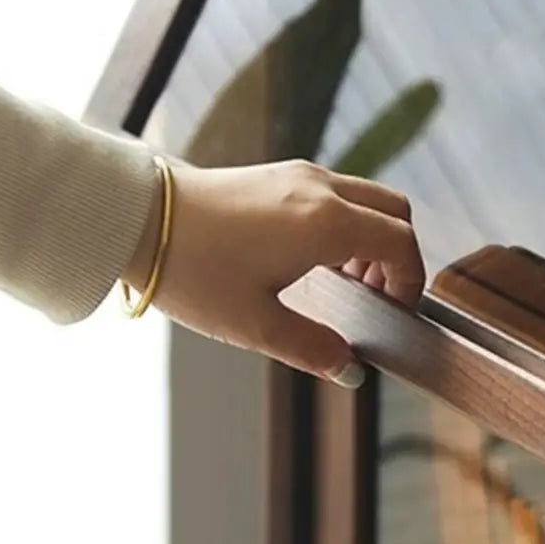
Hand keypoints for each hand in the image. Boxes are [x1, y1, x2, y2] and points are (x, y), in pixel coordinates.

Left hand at [126, 159, 423, 385]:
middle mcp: (321, 189)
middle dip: (397, 254)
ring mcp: (299, 175)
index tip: (394, 310)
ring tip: (342, 281)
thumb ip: (312, 348)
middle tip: (374, 295)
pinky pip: (336, 193)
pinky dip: (345, 223)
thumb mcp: (255, 324)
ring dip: (370, 238)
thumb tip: (349, 370)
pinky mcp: (277, 173)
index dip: (410, 280)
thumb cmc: (192, 269)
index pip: (401, 242)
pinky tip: (312, 259)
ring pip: (366, 198)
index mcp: (327, 223)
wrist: (134, 219)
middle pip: (395, 210)